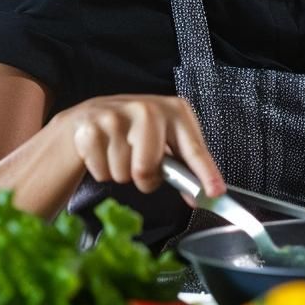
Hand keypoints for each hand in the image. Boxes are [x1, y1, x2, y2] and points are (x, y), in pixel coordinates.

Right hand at [58, 95, 224, 203]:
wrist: (89, 118)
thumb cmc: (133, 133)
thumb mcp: (162, 141)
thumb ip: (182, 166)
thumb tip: (199, 196)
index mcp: (175, 110)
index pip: (194, 149)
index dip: (206, 174)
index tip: (216, 193)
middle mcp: (148, 108)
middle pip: (148, 168)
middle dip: (145, 178)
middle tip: (140, 166)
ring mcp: (116, 116)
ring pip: (124, 174)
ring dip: (121, 173)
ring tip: (119, 154)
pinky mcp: (91, 127)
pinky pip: (102, 172)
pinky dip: (102, 172)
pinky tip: (102, 153)